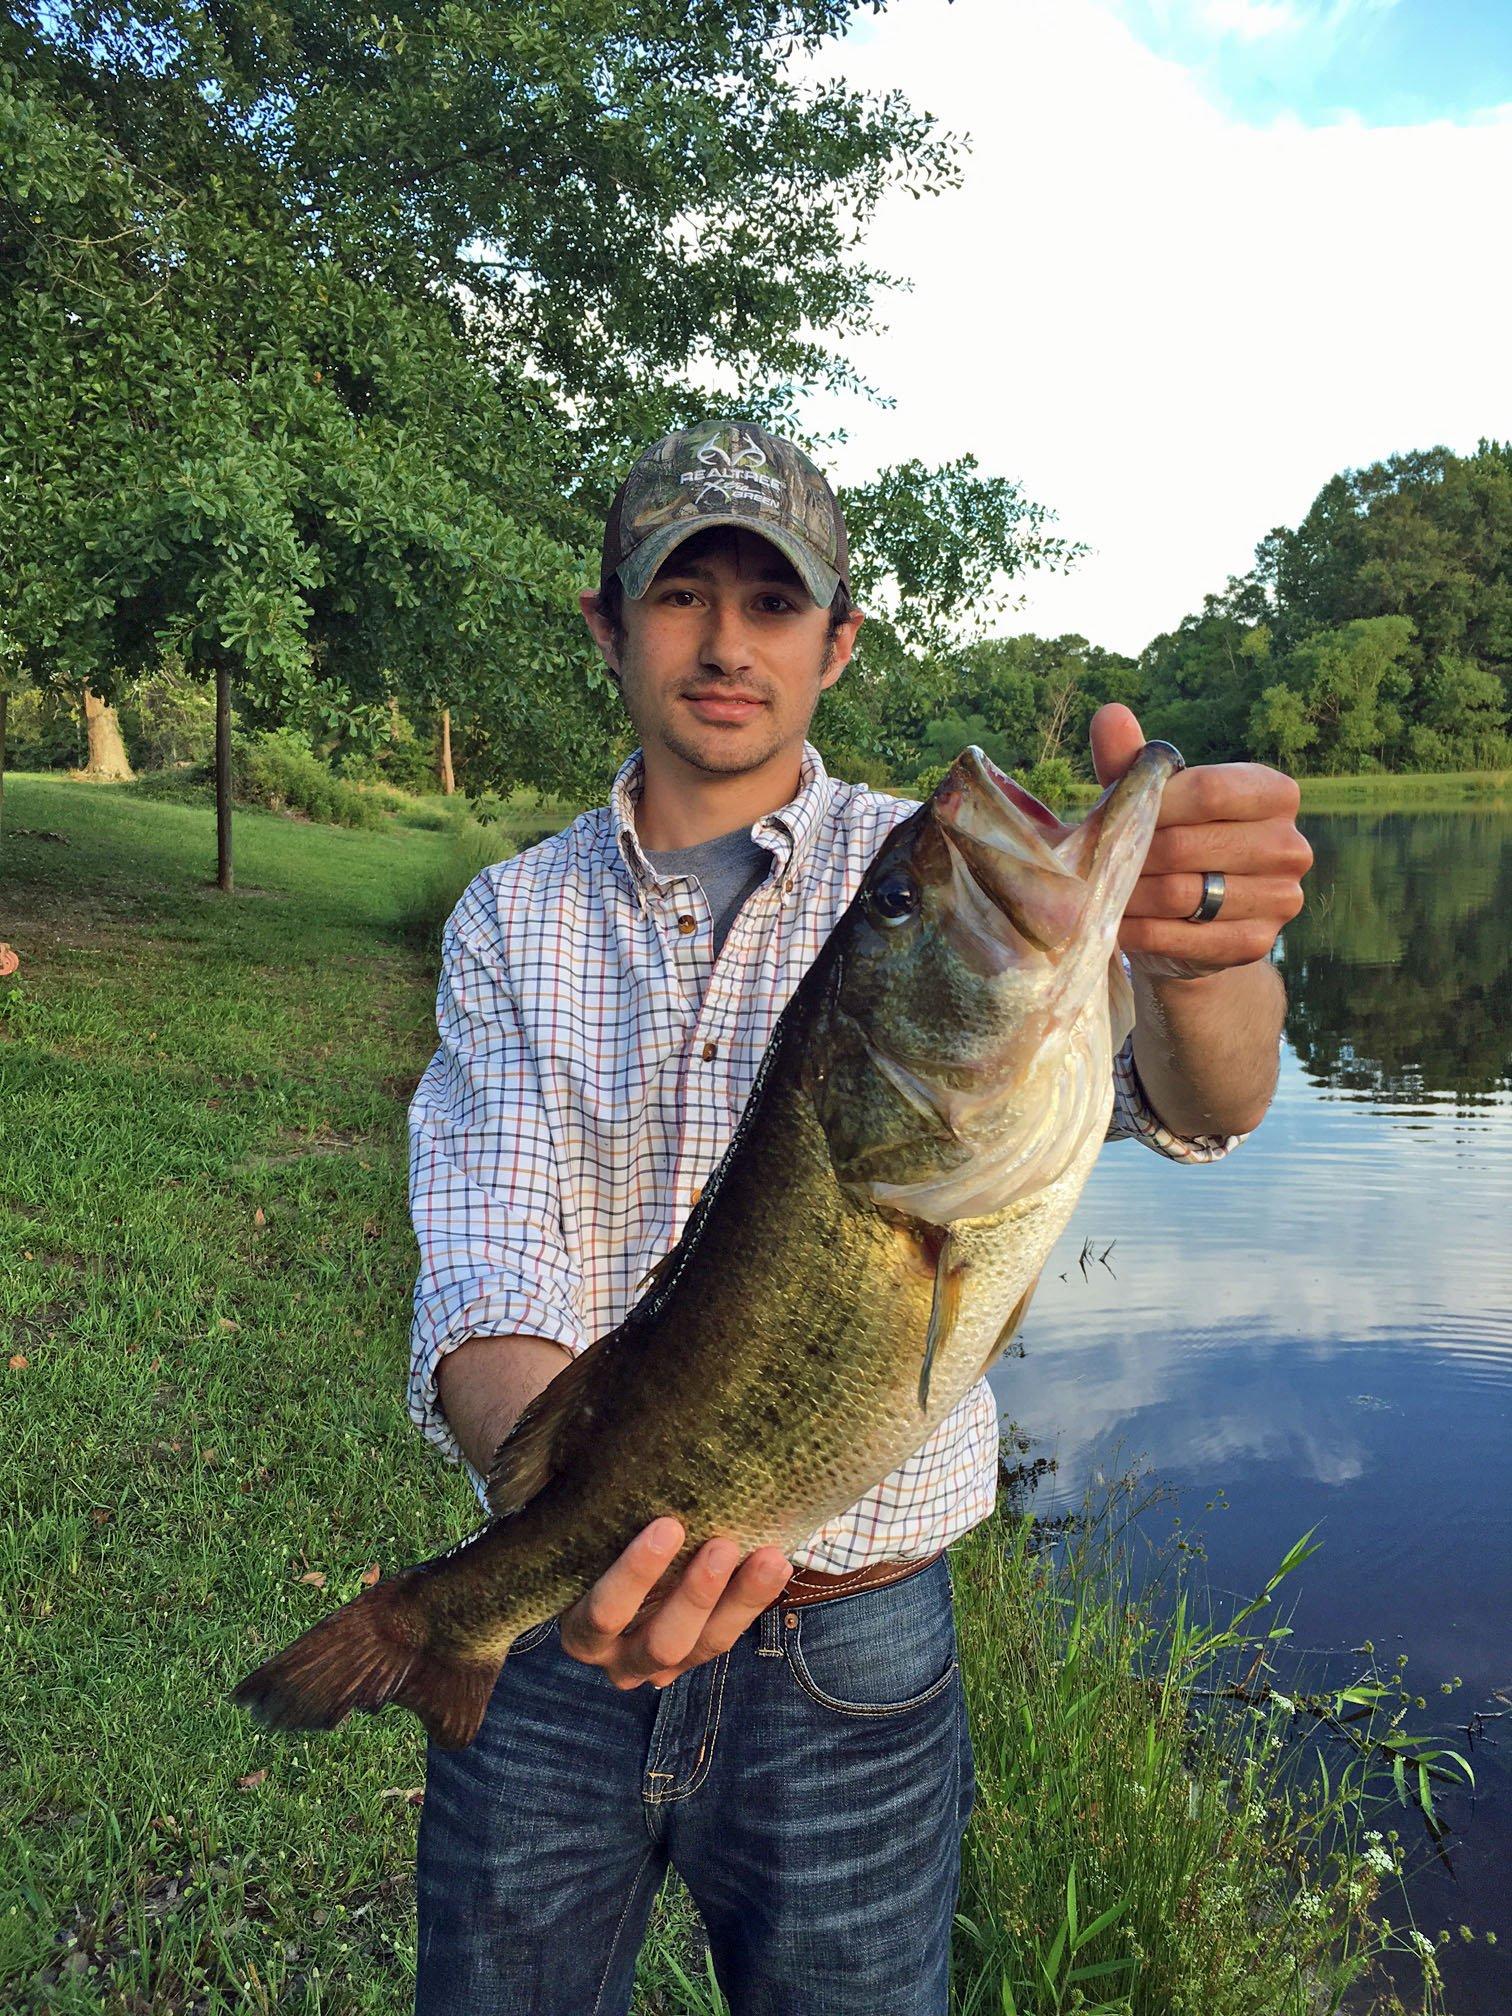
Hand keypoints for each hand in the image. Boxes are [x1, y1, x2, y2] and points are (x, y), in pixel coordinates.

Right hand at [558, 1518, 792, 1689]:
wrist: (621, 1554)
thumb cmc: (598, 1533)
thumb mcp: (593, 1526)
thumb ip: (601, 1503)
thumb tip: (603, 1424)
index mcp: (580, 1625)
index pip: (602, 1614)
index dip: (634, 1576)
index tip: (668, 1526)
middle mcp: (615, 1654)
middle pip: (660, 1643)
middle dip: (695, 1596)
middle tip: (721, 1546)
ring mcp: (656, 1662)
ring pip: (702, 1646)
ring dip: (736, 1601)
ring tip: (767, 1559)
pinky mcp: (693, 1655)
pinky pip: (726, 1636)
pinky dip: (753, 1600)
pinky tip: (776, 1564)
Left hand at [1090, 704, 1311, 980]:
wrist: (1196, 921)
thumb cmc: (1174, 843)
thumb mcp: (1155, 800)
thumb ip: (1132, 761)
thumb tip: (1110, 713)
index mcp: (1273, 793)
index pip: (1209, 790)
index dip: (1153, 805)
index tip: (1115, 817)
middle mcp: (1290, 844)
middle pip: (1187, 845)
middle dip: (1132, 857)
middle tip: (1097, 864)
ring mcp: (1281, 897)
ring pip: (1183, 894)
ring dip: (1131, 897)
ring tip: (1102, 894)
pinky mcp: (1257, 943)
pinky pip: (1186, 938)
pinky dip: (1143, 933)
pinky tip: (1121, 927)